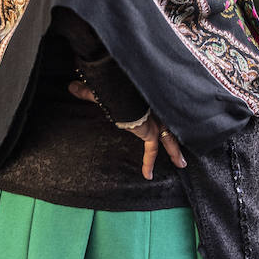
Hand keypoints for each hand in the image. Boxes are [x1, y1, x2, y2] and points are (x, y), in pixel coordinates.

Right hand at [68, 81, 186, 178]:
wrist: (123, 87)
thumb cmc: (115, 83)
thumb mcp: (103, 89)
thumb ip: (89, 90)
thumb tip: (72, 85)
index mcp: (149, 98)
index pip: (158, 107)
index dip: (160, 112)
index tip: (160, 115)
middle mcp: (156, 108)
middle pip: (171, 121)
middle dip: (179, 132)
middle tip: (186, 141)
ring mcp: (156, 119)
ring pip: (169, 136)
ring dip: (175, 150)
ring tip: (182, 163)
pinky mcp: (150, 130)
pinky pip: (152, 149)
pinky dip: (149, 162)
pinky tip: (148, 175)